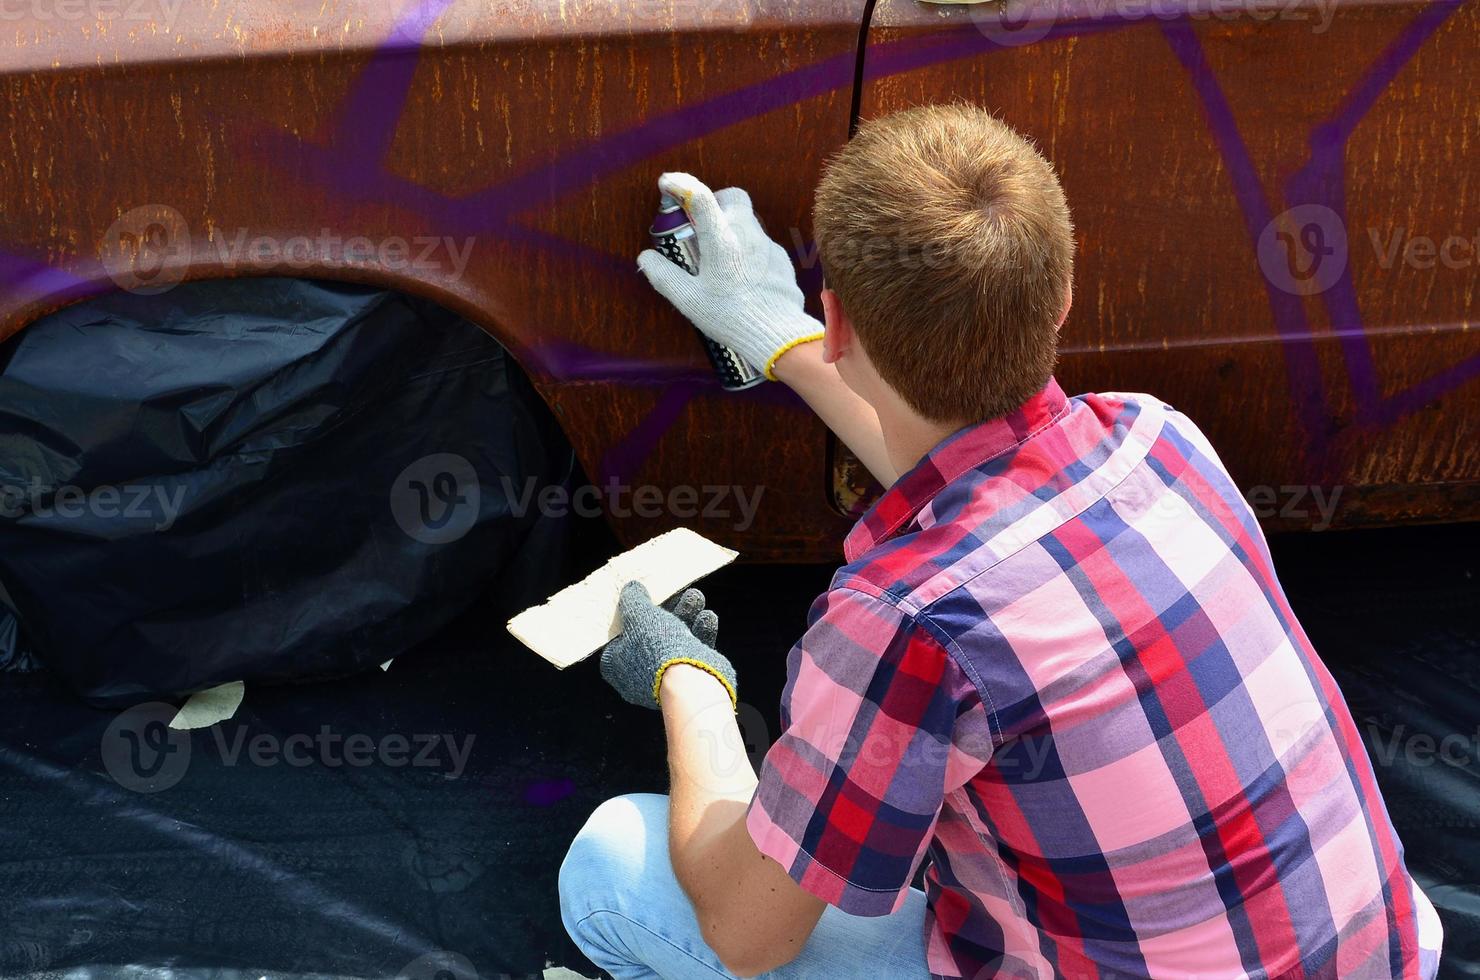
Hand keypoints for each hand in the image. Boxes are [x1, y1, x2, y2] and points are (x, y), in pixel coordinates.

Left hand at [600, 581, 736, 710]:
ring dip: (687, 616)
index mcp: (618, 666)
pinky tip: (707, 618)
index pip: (618, 638)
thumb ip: (633, 600)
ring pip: (676, 640)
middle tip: (678, 592)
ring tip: (696, 598)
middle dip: (668, 610)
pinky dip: (700, 633)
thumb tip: (631, 589)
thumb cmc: (656, 649)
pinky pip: (693, 651)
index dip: (629, 617)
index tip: (641, 600)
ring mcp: (665, 677)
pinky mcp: (689, 677)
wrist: (690, 681)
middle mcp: (639, 674)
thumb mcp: (639, 616)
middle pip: (652, 634)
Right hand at [638, 172, 823, 379]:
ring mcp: (768, 246)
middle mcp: (747, 235)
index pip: (701, 197)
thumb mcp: (689, 300)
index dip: (682, 184)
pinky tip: (742, 277)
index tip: (668, 183)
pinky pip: (761, 245)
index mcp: (722, 240)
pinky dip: (748, 251)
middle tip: (701, 223)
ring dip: (731, 229)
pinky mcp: (782, 260)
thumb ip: (664, 275)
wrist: (778, 335)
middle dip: (715, 201)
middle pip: (733, 198)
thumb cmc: (730, 317)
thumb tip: (646, 258)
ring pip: (748, 222)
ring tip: (720, 260)